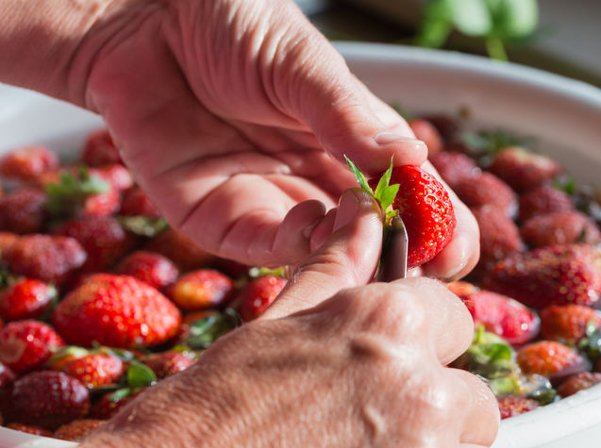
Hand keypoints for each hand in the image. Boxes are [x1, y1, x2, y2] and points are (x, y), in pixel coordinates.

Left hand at [52, 0, 477, 277]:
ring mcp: (270, 201)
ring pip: (323, 251)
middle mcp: (317, 179)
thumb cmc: (228, 21)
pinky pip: (262, 247)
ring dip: (349, 251)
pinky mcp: (218, 218)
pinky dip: (293, 245)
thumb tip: (415, 157)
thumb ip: (351, 116)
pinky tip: (311, 222)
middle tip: (420, 263)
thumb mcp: (302, 64)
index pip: (410, 196)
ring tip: (366, 233)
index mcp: (351, 140)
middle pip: (373, 236)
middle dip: (400, 255)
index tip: (455, 245)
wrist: (140, 17)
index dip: (437, 224)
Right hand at [77, 189, 506, 447]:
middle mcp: (417, 386)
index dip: (430, 344)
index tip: (408, 367)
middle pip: (477, 397)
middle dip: (441, 415)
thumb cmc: (201, 422)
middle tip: (384, 435)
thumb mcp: (272, 330)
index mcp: (384, 323)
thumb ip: (335, 274)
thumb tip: (365, 218)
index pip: (454, 317)